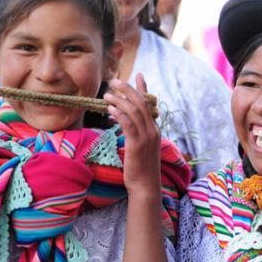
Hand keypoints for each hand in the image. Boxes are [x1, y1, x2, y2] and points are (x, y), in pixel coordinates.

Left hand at [104, 74, 160, 195]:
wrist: (146, 186)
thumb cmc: (140, 169)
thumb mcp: (140, 147)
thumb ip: (135, 133)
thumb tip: (124, 122)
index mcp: (154, 129)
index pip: (149, 104)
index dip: (143, 88)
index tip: (138, 74)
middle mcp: (153, 130)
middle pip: (141, 103)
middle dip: (128, 89)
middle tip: (114, 81)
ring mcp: (147, 137)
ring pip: (134, 112)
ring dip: (120, 100)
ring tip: (107, 94)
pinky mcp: (138, 144)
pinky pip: (129, 125)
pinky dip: (119, 114)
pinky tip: (110, 110)